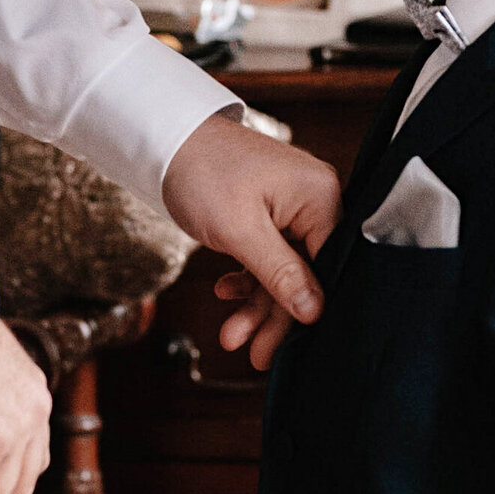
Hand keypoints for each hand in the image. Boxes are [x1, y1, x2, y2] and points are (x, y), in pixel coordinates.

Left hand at [163, 112, 339, 370]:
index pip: (330, 266)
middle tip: (255, 355)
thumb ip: (280, 273)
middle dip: (275, 316)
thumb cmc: (202, 171)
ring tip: (230, 335)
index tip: (293, 346)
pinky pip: (269, 256)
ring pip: (284, 271)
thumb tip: (314, 311)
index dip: (310, 308)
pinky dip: (247, 278)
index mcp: (320, 196)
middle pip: (307, 273)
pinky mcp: (271, 213)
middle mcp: (315, 200)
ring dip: (256, 304)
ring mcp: (292, 207)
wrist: (165, 138)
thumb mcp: (240, 230)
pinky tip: (225, 291)